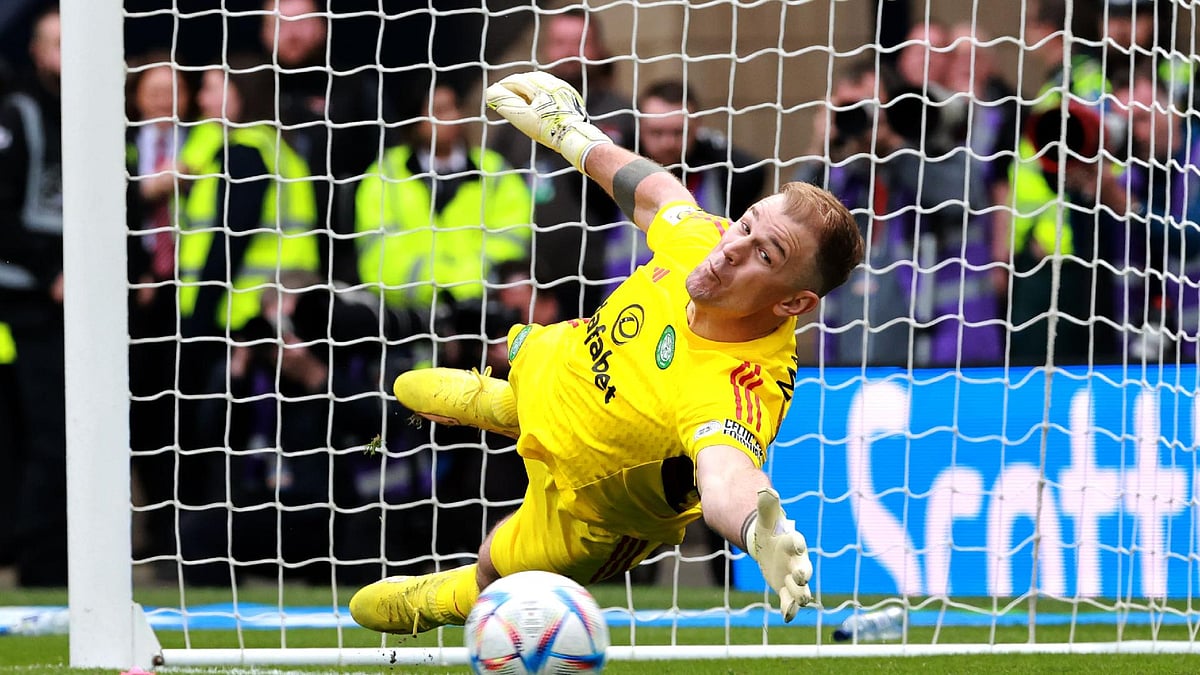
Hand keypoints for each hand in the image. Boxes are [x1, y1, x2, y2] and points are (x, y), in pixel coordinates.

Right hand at [485, 71, 612, 171]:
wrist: (574, 137)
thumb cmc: (548, 129)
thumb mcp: (523, 117)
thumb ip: (505, 103)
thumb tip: (490, 92)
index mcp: (541, 85)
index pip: (515, 81)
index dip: (502, 88)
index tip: (494, 94)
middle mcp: (552, 82)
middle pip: (527, 80)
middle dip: (514, 88)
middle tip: (504, 98)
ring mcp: (562, 88)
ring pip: (538, 84)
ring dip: (527, 90)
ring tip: (519, 102)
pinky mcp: (568, 95)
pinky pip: (549, 90)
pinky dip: (539, 94)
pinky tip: (535, 104)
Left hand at [744, 488, 813, 620]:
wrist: (769, 547)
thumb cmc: (769, 533)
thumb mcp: (765, 521)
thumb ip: (767, 508)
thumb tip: (766, 489)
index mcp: (792, 542)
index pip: (797, 542)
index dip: (797, 543)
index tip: (797, 543)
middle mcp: (797, 560)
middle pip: (804, 567)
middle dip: (803, 572)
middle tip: (801, 575)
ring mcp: (792, 576)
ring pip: (800, 587)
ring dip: (800, 593)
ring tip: (800, 600)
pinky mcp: (785, 588)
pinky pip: (789, 600)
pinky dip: (789, 608)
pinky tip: (787, 616)